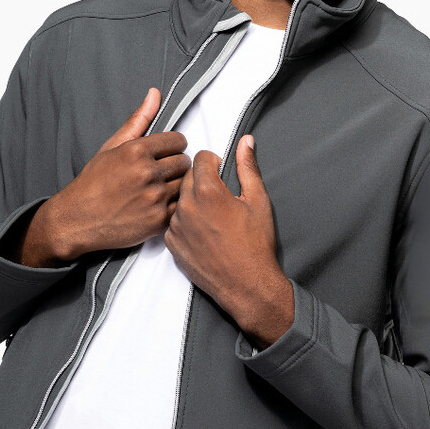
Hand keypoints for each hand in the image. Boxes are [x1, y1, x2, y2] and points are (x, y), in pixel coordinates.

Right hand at [40, 86, 192, 259]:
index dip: (172, 147)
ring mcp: (154, 198)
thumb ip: (138, 120)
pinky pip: (180, 207)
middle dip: (174, 166)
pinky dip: (172, 207)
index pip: (178, 140)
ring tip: (157, 190)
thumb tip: (155, 94)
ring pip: (184, 184)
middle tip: (159, 174)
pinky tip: (156, 205)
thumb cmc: (93, 183)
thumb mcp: (111, 147)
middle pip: (183, 162)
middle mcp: (147, 173)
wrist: (77, 220)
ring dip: (175, 186)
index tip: (164, 154)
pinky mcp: (158, 220)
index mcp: (136, 151)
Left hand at [163, 135, 293, 343]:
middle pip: (187, 177)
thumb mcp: (258, 201)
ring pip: (178, 199)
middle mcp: (186, 207)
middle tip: (219, 195)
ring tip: (212, 216)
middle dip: (202, 179)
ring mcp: (176, 227)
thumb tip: (245, 142)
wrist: (247, 286)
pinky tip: (203, 232)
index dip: (213, 161)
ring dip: (192, 201)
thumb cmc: (256, 246)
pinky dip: (185, 222)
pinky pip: (173, 222)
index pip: (200, 158)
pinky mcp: (171, 244)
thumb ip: (248, 167)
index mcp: (208, 192)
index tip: (220, 170)